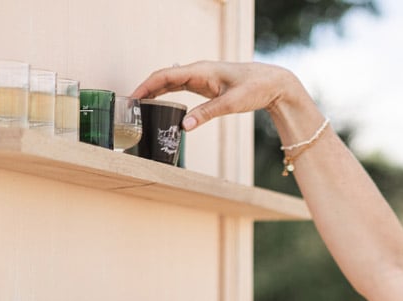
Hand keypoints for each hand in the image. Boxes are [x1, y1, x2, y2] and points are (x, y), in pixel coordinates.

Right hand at [131, 61, 302, 131]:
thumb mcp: (231, 103)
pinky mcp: (207, 85)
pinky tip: (160, 104)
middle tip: (130, 106)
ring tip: (139, 107)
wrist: (272, 83)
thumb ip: (206, 114)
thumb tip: (184, 127)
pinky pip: (182, 88)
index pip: (165, 76)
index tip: (132, 97)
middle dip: (146, 90)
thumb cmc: (255, 88)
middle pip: (164, 78)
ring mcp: (202, 78)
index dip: (146, 86)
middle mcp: (198, 71)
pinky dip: (169, 95)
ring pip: (171, 83)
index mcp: (201, 71)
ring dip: (155, 93)